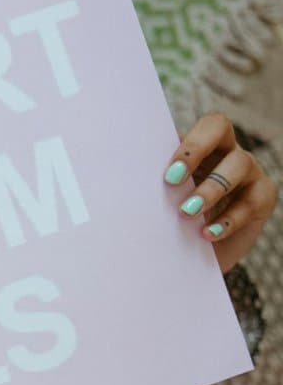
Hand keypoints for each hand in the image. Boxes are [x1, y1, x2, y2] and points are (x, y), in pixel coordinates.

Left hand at [165, 112, 276, 272]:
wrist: (187, 259)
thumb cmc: (168, 224)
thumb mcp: (158, 201)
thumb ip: (151, 183)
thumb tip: (122, 176)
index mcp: (199, 147)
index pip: (204, 125)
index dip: (190, 143)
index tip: (168, 173)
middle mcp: (225, 152)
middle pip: (221, 128)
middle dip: (195, 151)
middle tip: (171, 180)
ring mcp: (247, 172)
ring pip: (238, 164)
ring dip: (210, 189)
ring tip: (186, 213)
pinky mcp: (261, 198)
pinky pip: (251, 202)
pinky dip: (228, 220)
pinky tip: (206, 234)